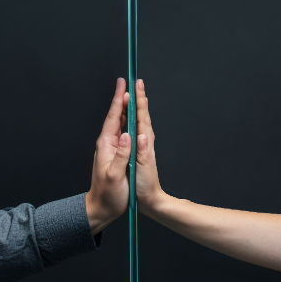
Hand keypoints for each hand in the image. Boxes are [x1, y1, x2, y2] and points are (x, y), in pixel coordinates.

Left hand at [85, 78, 131, 234]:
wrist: (101, 208)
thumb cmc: (108, 195)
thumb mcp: (114, 176)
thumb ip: (120, 155)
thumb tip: (126, 134)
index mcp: (106, 145)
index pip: (113, 117)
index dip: (119, 99)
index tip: (124, 84)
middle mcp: (108, 143)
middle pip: (117, 115)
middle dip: (124, 98)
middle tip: (132, 83)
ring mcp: (112, 148)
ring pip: (121, 122)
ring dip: (127, 108)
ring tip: (134, 94)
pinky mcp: (117, 154)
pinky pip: (124, 132)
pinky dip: (129, 121)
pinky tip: (133, 118)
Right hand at [133, 78, 164, 212]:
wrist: (150, 199)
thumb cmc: (145, 186)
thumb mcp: (143, 169)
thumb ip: (143, 151)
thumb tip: (142, 135)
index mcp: (144, 142)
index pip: (141, 116)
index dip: (138, 99)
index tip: (135, 85)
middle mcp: (145, 140)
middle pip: (141, 113)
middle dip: (138, 97)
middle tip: (134, 81)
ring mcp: (143, 144)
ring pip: (139, 119)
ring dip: (136, 105)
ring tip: (132, 93)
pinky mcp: (140, 150)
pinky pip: (135, 128)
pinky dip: (133, 118)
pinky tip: (129, 116)